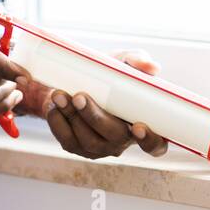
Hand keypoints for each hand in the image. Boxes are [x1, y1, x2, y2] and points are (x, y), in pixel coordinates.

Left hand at [17, 48, 168, 159]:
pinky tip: (53, 105)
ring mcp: (99, 147)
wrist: (78, 78)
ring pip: (88, 141)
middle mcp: (122, 141)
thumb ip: (138, 61)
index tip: (138, 126)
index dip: (149, 140)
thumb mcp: (124, 61)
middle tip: (80, 96)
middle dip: (95, 117)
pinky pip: (67, 141)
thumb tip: (151, 67)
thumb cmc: (110, 73)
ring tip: (59, 94)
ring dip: (72, 117)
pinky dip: (58, 123)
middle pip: (114, 138)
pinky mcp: (76, 146)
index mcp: (143, 124)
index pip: (156, 145)